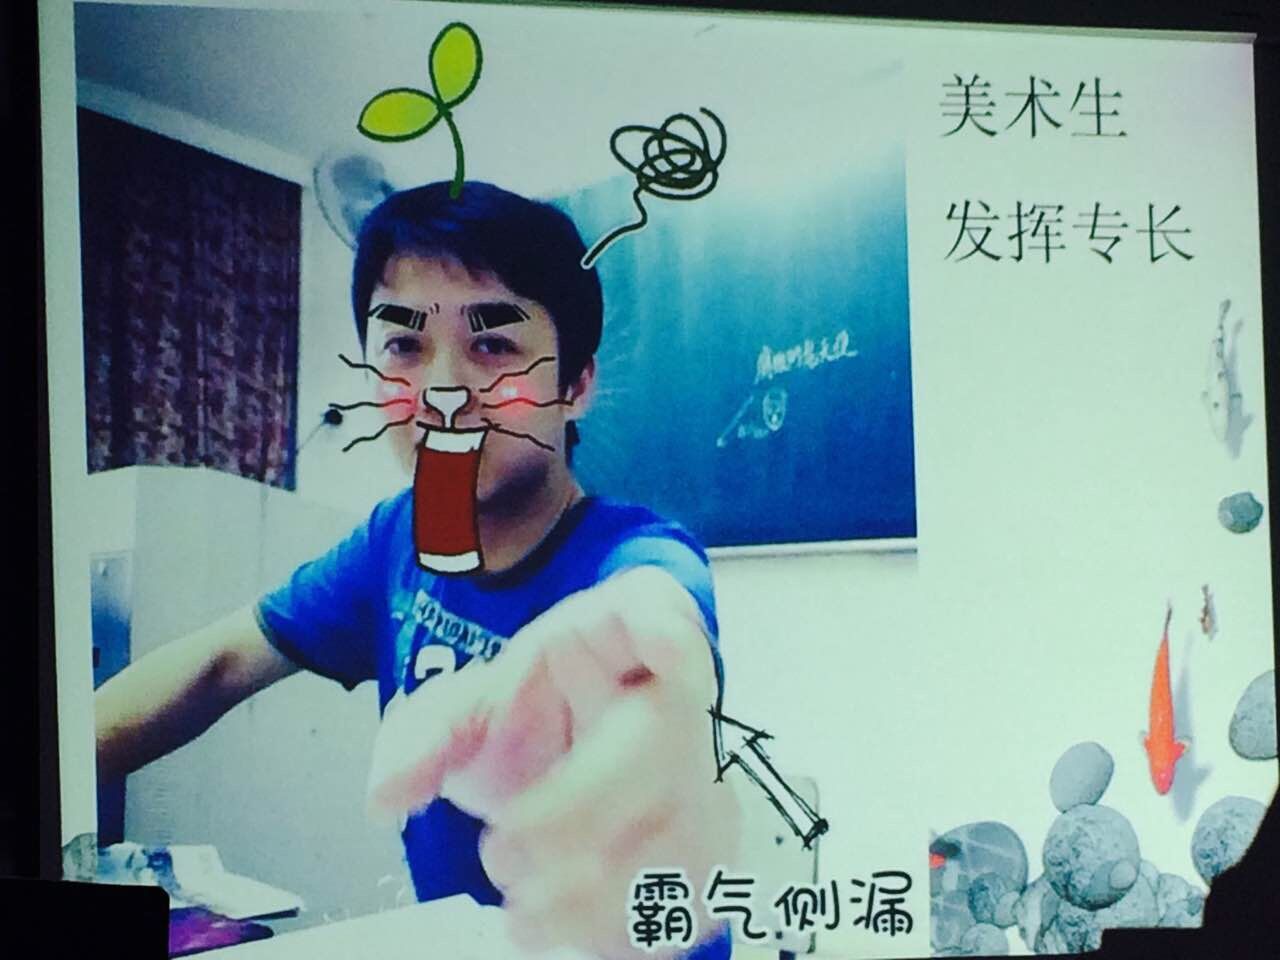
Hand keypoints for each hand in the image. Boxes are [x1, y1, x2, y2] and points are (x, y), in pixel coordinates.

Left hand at [366, 565, 741, 958]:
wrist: (571, 751)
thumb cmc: (533, 711)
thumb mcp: (468, 705)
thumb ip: (424, 738)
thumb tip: (386, 796)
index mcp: (614, 632)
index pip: (655, 608)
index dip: (667, 629)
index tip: (665, 647)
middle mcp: (671, 693)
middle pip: (658, 742)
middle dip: (579, 807)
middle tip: (501, 855)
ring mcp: (701, 767)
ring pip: (681, 827)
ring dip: (596, 889)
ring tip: (522, 913)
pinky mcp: (711, 837)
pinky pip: (690, 886)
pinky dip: (623, 924)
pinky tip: (567, 931)